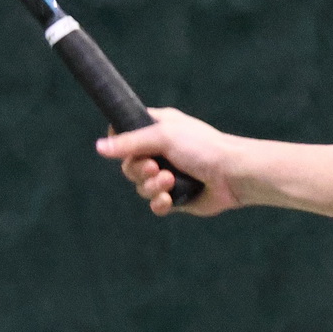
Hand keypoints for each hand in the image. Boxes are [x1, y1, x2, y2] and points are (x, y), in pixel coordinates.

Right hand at [95, 107, 241, 216]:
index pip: (124, 132)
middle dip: (138, 170)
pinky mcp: (177, 196)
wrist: (233, 174)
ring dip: (152, 186)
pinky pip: (155, 204)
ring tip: (170, 181)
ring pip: (141, 186)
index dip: (120, 142)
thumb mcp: (163, 136)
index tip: (127, 147)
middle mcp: (161, 151)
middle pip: (129, 165)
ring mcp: (168, 174)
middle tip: (155, 168)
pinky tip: (170, 199)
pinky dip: (160, 202)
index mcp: (158, 128)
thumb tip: (99, 148)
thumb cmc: (203, 147)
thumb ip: (130, 142)